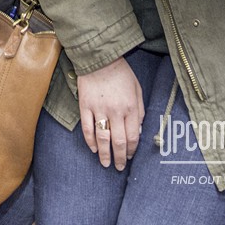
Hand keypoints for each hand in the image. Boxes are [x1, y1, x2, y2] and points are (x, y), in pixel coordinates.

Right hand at [77, 56, 144, 170]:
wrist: (99, 57)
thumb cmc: (121, 73)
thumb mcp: (137, 89)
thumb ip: (139, 110)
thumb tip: (138, 130)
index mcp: (130, 107)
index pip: (132, 137)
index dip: (131, 150)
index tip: (129, 157)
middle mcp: (116, 111)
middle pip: (118, 142)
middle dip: (119, 158)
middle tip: (118, 167)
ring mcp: (99, 109)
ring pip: (102, 138)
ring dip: (104, 154)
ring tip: (105, 163)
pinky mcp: (85, 106)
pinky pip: (87, 128)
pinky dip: (90, 141)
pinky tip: (93, 149)